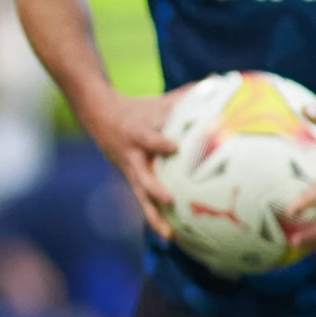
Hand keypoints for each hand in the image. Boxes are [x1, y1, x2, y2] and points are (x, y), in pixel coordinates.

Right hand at [77, 89, 184, 239]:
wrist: (98, 117)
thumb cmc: (136, 109)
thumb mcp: (157, 101)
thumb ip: (187, 94)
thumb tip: (217, 78)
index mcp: (138, 135)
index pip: (148, 139)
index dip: (159, 143)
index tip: (173, 146)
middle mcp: (133, 157)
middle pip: (142, 177)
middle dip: (155, 190)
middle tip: (170, 200)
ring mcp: (131, 172)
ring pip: (142, 198)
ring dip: (154, 217)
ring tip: (169, 237)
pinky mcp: (132, 182)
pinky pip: (145, 203)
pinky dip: (156, 219)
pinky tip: (172, 237)